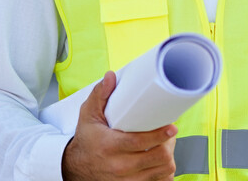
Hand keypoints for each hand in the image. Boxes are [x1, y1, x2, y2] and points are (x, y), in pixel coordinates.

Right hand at [61, 71, 177, 179]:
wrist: (75, 167)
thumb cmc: (86, 139)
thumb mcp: (88, 114)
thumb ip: (99, 94)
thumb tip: (111, 76)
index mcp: (109, 146)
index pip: (140, 142)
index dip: (159, 135)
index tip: (171, 127)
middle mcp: (118, 166)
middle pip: (156, 159)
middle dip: (168, 145)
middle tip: (170, 133)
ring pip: (160, 172)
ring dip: (167, 158)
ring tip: (167, 145)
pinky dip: (162, 173)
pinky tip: (161, 162)